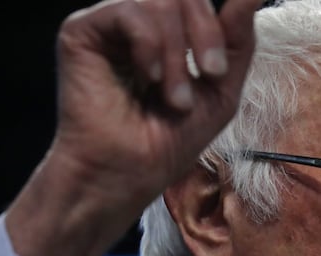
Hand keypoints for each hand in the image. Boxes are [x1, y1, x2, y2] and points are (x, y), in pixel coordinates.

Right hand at [5, 0, 260, 255]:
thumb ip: (238, 37)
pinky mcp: (82, 31)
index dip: (215, 28)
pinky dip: (148, 44)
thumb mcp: (221, 88)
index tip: (218, 72)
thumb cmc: (170, 139)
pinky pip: (126, 11)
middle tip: (208, 77)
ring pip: (159, 3)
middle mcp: (138, 23)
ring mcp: (110, 25)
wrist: (129, 173)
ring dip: (177, 55)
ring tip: (174, 98)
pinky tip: (148, 78)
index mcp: (169, 34)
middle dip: (204, 36)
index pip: (197, 3)